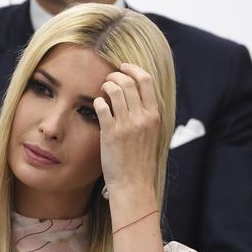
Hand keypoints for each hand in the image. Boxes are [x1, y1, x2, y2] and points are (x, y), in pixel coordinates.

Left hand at [93, 63, 159, 195]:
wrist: (134, 182)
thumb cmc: (140, 160)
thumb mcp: (151, 134)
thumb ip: (146, 116)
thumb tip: (136, 96)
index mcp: (154, 116)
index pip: (147, 80)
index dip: (133, 69)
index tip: (124, 68)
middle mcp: (142, 118)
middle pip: (129, 81)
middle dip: (116, 75)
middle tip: (109, 79)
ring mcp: (127, 125)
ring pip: (115, 89)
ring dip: (105, 85)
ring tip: (102, 91)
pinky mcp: (111, 133)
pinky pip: (102, 106)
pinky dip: (98, 101)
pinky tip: (98, 105)